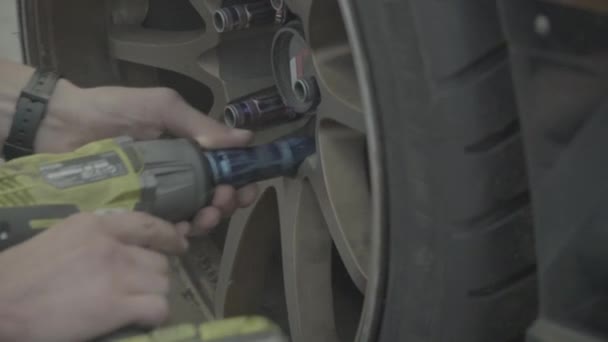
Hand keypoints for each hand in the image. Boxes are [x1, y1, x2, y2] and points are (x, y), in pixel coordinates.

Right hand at [0, 212, 188, 341]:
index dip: (168, 236)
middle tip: (140, 287)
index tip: (178, 243)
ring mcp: (116, 274)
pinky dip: (155, 315)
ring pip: (162, 283)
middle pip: (158, 260)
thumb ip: (96, 237)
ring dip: (154, 294)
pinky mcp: (115, 306)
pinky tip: (142, 319)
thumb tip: (126, 246)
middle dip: (154, 275)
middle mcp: (111, 245)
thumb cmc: (22, 274)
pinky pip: (158, 307)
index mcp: (95, 225)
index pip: (147, 225)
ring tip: (136, 304)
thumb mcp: (62, 238)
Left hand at [36, 81, 257, 233]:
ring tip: (206, 216)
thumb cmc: (115, 110)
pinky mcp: (137, 212)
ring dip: (209, 220)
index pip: (223, 169)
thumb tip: (245, 138)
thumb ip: (200, 124)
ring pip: (193, 216)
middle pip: (214, 197)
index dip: (241, 181)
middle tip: (224, 201)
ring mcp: (157, 196)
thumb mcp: (162, 108)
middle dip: (228, 203)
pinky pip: (163, 230)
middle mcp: (177, 175)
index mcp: (187, 150)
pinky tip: (183, 232)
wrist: (62, 124)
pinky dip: (179, 234)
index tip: (248, 189)